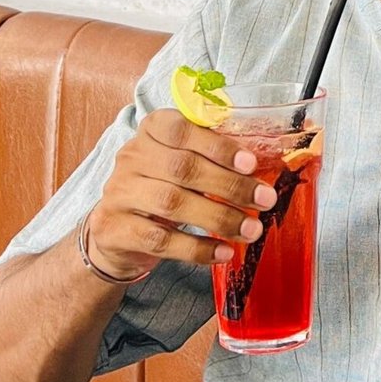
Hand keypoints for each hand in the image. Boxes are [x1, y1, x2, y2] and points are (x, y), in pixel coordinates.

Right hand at [84, 110, 276, 280]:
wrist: (116, 233)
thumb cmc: (161, 189)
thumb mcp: (180, 165)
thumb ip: (211, 160)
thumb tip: (260, 171)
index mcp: (150, 132)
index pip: (180, 129)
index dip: (217, 146)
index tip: (251, 163)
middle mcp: (131, 158)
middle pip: (182, 167)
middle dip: (230, 185)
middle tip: (264, 200)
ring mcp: (119, 194)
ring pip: (172, 204)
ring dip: (219, 218)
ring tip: (251, 230)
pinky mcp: (116, 230)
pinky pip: (161, 240)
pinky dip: (197, 248)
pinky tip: (223, 252)